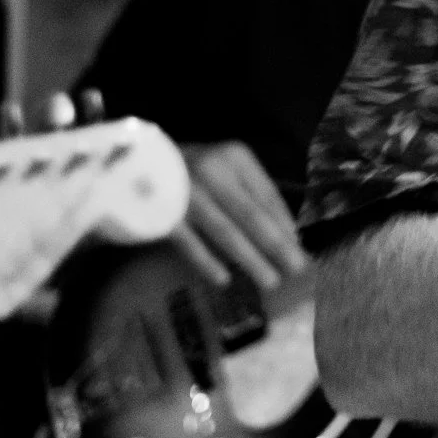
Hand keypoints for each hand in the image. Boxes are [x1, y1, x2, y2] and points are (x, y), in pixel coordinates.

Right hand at [176, 141, 307, 292]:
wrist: (135, 163)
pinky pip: (190, 243)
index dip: (286, 223)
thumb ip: (255, 197)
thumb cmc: (195, 172)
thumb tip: (289, 234)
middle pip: (251, 215)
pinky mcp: (162, 213)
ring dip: (250, 258)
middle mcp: (213, 170)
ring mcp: (186, 192)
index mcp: (235, 157)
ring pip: (225, 231)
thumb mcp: (228, 171)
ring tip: (271, 280)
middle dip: (276, 245)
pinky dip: (208, 262)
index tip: (301, 247)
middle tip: (297, 268)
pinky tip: (224, 280)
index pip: (267, 195)